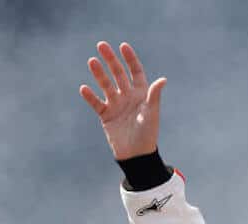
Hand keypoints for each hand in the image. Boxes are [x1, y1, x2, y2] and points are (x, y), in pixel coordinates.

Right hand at [78, 41, 166, 160]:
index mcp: (141, 94)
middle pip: (118, 74)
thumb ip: (154, 95)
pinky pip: (96, 103)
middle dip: (110, 59)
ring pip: (105, 85)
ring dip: (99, 74)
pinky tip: (84, 88)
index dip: (130, 59)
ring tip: (92, 61)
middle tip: (101, 45)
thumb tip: (163, 79)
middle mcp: (127, 96)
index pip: (135, 72)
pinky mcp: (106, 115)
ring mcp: (115, 104)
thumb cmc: (148, 133)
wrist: (136, 154)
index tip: (123, 46)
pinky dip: (90, 96)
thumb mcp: (151, 113)